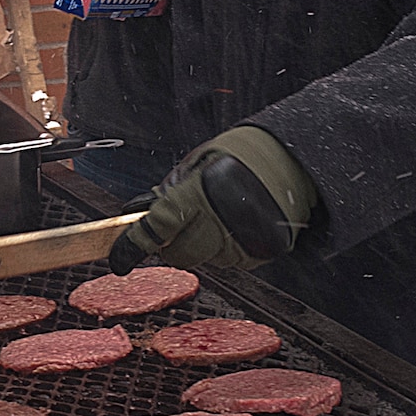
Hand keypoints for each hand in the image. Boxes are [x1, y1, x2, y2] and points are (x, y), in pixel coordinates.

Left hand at [109, 125, 316, 272]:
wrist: (295, 161)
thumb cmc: (245, 154)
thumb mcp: (199, 160)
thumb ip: (171, 189)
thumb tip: (146, 211)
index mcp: (199, 193)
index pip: (157, 228)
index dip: (133, 246)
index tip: (119, 259)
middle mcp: (219, 222)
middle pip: (178, 254)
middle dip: (171, 243)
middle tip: (180, 223)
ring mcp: (240, 241)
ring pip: (202, 260)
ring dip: (199, 245)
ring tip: (216, 215)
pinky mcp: (257, 254)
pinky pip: (226, 261)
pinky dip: (222, 248)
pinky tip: (232, 225)